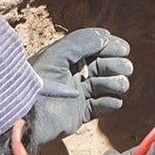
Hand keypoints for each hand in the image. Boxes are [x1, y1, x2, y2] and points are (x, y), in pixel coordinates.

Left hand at [28, 27, 132, 145]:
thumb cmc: (39, 83)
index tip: (123, 49)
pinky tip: (107, 101)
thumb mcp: (57, 55)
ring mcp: (79, 94)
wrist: (31, 118)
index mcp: (67, 57)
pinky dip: (110, 102)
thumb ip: (81, 42)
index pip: (95, 47)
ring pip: (108, 85)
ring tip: (114, 86)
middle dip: (116, 65)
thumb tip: (106, 36)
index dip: (111, 46)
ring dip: (115, 83)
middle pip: (106, 66)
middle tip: (123, 68)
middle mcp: (74, 74)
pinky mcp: (82, 113)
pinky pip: (104, 106)